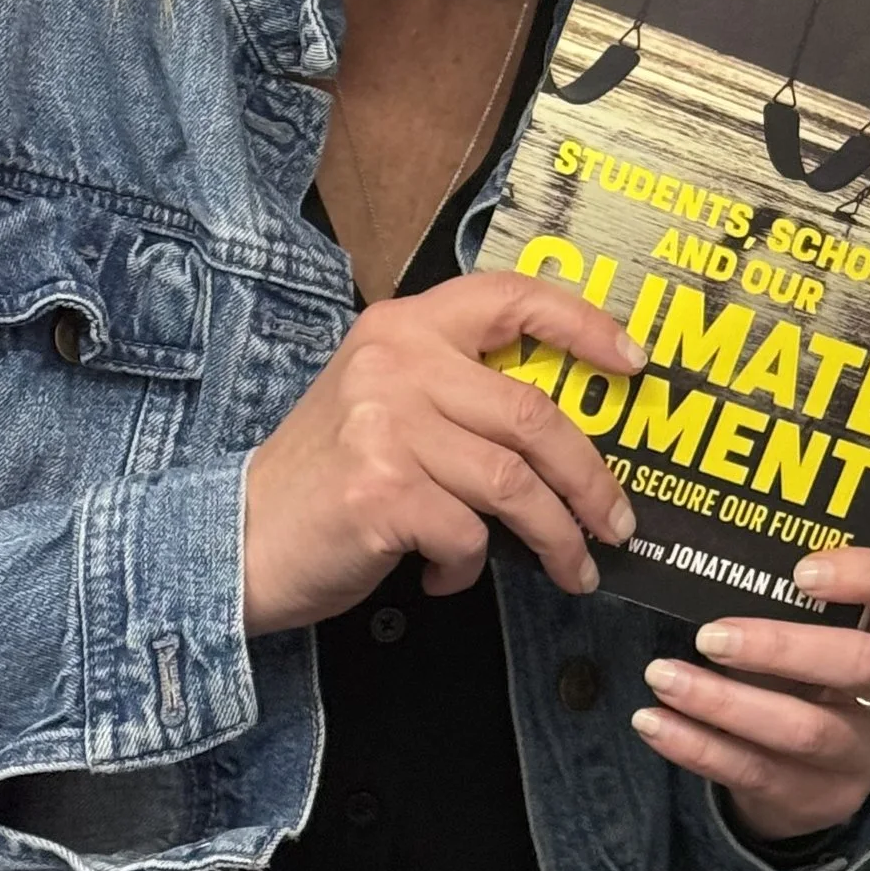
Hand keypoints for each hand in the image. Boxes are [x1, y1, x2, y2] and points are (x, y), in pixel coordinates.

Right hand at [242, 272, 644, 632]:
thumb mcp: (385, 403)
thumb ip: (458, 393)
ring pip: (515, 484)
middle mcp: (396, 364)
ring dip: (556, 538)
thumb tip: (566, 432)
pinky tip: (448, 574)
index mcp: (402, 326)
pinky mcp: (381, 494)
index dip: (584, 325)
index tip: (634, 362)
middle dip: (592, 480)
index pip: (512, 297)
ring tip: (573, 568)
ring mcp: (386, 428)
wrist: (235, 538)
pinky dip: (470, 567)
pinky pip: (468, 536)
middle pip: (535, 416)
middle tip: (619, 523)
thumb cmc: (327, 477)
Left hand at [632, 546, 869, 841]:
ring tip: (662, 677)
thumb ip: (788, 595)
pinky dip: (697, 746)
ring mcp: (862, 755)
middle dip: (781, 647)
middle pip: (861, 665)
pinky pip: (754, 773)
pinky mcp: (818, 800)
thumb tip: (710, 546)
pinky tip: (654, 722)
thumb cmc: (811, 673)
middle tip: (710, 636)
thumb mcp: (821, 632)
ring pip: (802, 729)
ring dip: (723, 703)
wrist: (819, 774)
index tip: (802, 569)